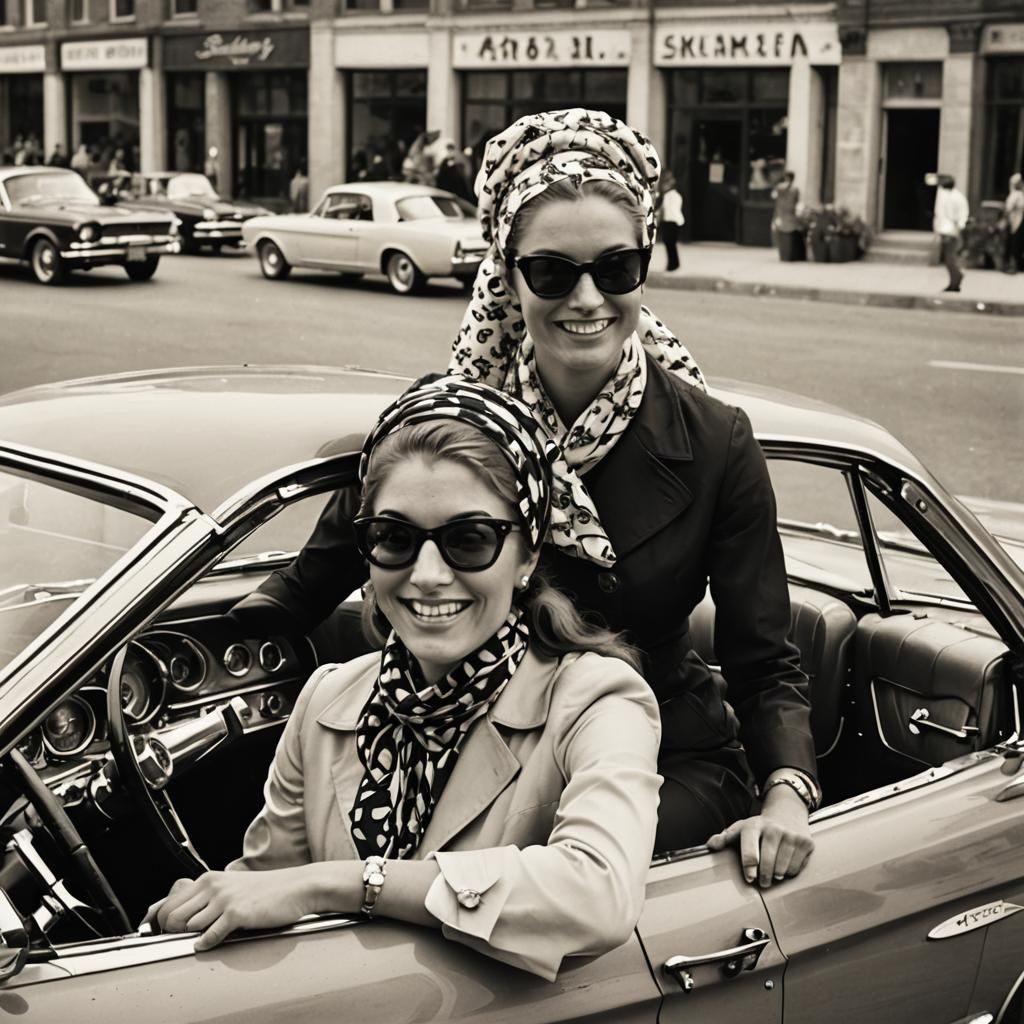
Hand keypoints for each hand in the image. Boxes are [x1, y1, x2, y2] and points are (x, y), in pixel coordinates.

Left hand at [143, 868, 316, 950]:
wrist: (297, 887)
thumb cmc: (266, 890)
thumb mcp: (232, 886)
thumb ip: (207, 896)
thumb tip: (183, 913)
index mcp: (209, 879)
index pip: (169, 902)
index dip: (161, 921)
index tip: (162, 931)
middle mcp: (213, 886)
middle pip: (172, 917)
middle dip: (173, 933)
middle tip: (183, 940)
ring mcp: (224, 899)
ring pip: (188, 927)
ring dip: (192, 937)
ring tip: (204, 938)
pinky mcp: (237, 914)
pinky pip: (209, 935)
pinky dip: (206, 943)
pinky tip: (212, 943)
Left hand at [706, 784, 813, 888]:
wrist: (787, 812)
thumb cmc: (760, 827)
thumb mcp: (741, 828)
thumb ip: (725, 838)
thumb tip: (710, 846)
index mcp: (753, 826)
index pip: (750, 850)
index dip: (749, 867)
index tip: (750, 878)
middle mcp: (773, 829)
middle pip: (768, 864)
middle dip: (764, 877)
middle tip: (762, 881)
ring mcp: (791, 835)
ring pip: (783, 869)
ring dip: (777, 876)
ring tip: (773, 872)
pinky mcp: (806, 843)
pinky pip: (797, 868)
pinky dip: (790, 872)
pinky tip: (785, 865)